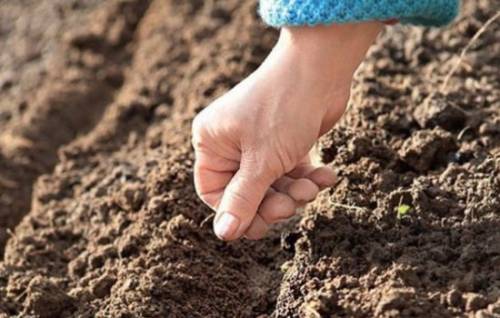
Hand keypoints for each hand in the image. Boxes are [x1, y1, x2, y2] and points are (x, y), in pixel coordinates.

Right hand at [192, 22, 382, 240]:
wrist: (321, 68)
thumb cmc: (284, 109)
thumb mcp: (262, 162)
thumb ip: (243, 200)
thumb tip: (223, 234)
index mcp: (212, 142)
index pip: (214, 193)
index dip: (237, 211)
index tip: (262, 223)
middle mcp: (231, 142)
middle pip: (246, 192)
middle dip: (273, 202)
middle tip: (292, 203)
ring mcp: (259, 141)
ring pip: (272, 185)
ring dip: (295, 191)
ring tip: (312, 185)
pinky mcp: (284, 141)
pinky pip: (291, 171)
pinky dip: (309, 177)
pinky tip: (327, 175)